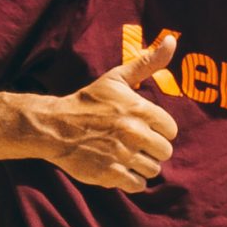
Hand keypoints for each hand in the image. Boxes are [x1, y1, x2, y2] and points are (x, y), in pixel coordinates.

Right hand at [40, 31, 178, 190]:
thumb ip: (147, 63)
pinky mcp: (111, 174)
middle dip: (151, 149)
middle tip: (132, 142)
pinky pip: (138, 185)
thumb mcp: (117, 78)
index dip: (158, 130)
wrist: (54, 126)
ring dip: (141, 165)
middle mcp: (133, 132)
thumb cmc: (89, 102)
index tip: (142, 127)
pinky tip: (118, 168)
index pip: (171, 130)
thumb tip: (173, 41)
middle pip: (165, 152)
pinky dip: (131, 180)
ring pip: (153, 170)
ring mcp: (123, 154)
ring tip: (124, 154)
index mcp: (139, 109)